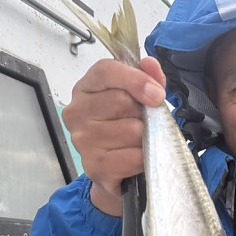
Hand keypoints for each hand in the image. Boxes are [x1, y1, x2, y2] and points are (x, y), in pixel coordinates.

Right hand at [62, 57, 166, 215]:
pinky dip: (142, 159)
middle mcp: (77, 111)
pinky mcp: (94, 166)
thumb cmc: (127, 127)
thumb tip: (150, 64)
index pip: (107, 71)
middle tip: (141, 124)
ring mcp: (82, 140)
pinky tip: (136, 158)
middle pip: (123, 102)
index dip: (136, 80)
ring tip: (137, 143)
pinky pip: (133, 157)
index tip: (157, 94)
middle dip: (143, 114)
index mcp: (87, 87)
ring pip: (132, 131)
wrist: (119, 171)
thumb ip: (149, 78)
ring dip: (145, 139)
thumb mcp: (141, 98)